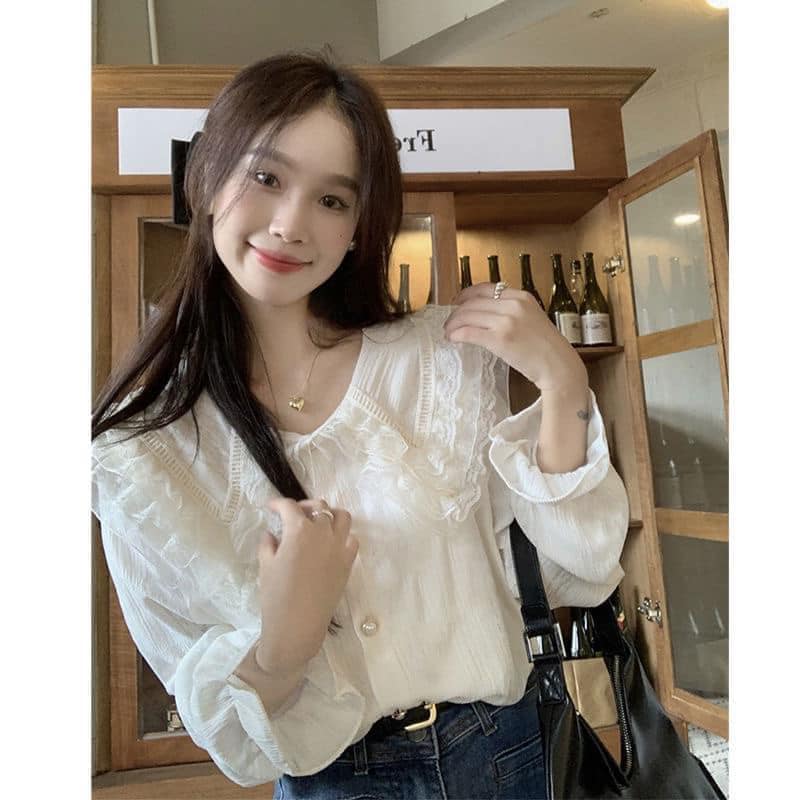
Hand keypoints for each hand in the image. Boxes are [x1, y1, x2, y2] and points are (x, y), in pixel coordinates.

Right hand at [255, 497, 357, 673]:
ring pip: (342, 516)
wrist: (298, 626)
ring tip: (318, 523)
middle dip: (305, 506)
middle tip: (294, 515)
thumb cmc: (276, 596)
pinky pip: (352, 539)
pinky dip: (343, 536)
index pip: (289, 507)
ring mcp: (339, 546)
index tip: (271, 507)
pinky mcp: (348, 562)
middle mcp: (323, 533)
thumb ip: (268, 544)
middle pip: (319, 506)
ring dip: (329, 514)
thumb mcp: (265, 566)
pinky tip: (331, 543)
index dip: (278, 504)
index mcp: (299, 530)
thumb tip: (271, 534)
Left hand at [443, 282, 587, 391]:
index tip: (458, 301)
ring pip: (468, 316)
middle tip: (449, 322)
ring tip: (449, 332)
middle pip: (473, 302)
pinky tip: (454, 339)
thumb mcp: (532, 317)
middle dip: (456, 312)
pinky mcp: (499, 339)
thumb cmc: (546, 347)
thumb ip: (513, 311)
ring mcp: (506, 321)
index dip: (467, 293)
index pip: (486, 288)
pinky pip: (469, 332)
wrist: (558, 365)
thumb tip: (487, 313)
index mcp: (522, 296)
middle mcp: (513, 305)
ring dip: (454, 324)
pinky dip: (457, 334)